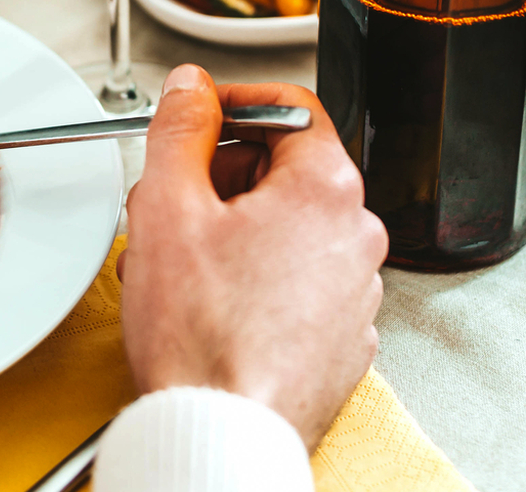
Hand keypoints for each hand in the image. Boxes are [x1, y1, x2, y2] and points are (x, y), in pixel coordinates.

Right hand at [119, 65, 386, 446]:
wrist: (222, 435)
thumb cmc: (204, 339)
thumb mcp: (168, 207)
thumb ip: (180, 129)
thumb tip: (191, 90)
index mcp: (327, 188)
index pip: (290, 107)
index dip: (234, 103)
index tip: (201, 116)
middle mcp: (357, 234)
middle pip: (288, 169)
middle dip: (224, 177)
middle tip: (176, 205)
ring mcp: (356, 291)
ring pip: (291, 229)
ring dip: (236, 232)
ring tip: (185, 267)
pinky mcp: (344, 338)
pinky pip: (301, 284)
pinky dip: (260, 281)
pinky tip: (214, 306)